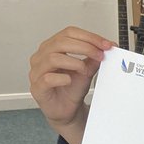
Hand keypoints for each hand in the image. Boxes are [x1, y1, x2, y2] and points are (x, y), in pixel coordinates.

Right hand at [29, 26, 113, 143]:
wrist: (68, 110)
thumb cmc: (72, 88)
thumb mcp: (87, 70)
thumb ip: (94, 58)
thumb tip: (106, 46)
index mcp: (52, 47)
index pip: (69, 33)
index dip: (89, 37)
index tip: (106, 44)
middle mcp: (42, 57)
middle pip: (60, 42)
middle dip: (85, 47)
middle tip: (100, 55)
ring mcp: (37, 72)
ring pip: (52, 58)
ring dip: (74, 62)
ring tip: (84, 70)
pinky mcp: (37, 88)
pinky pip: (48, 78)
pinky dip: (62, 78)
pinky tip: (70, 81)